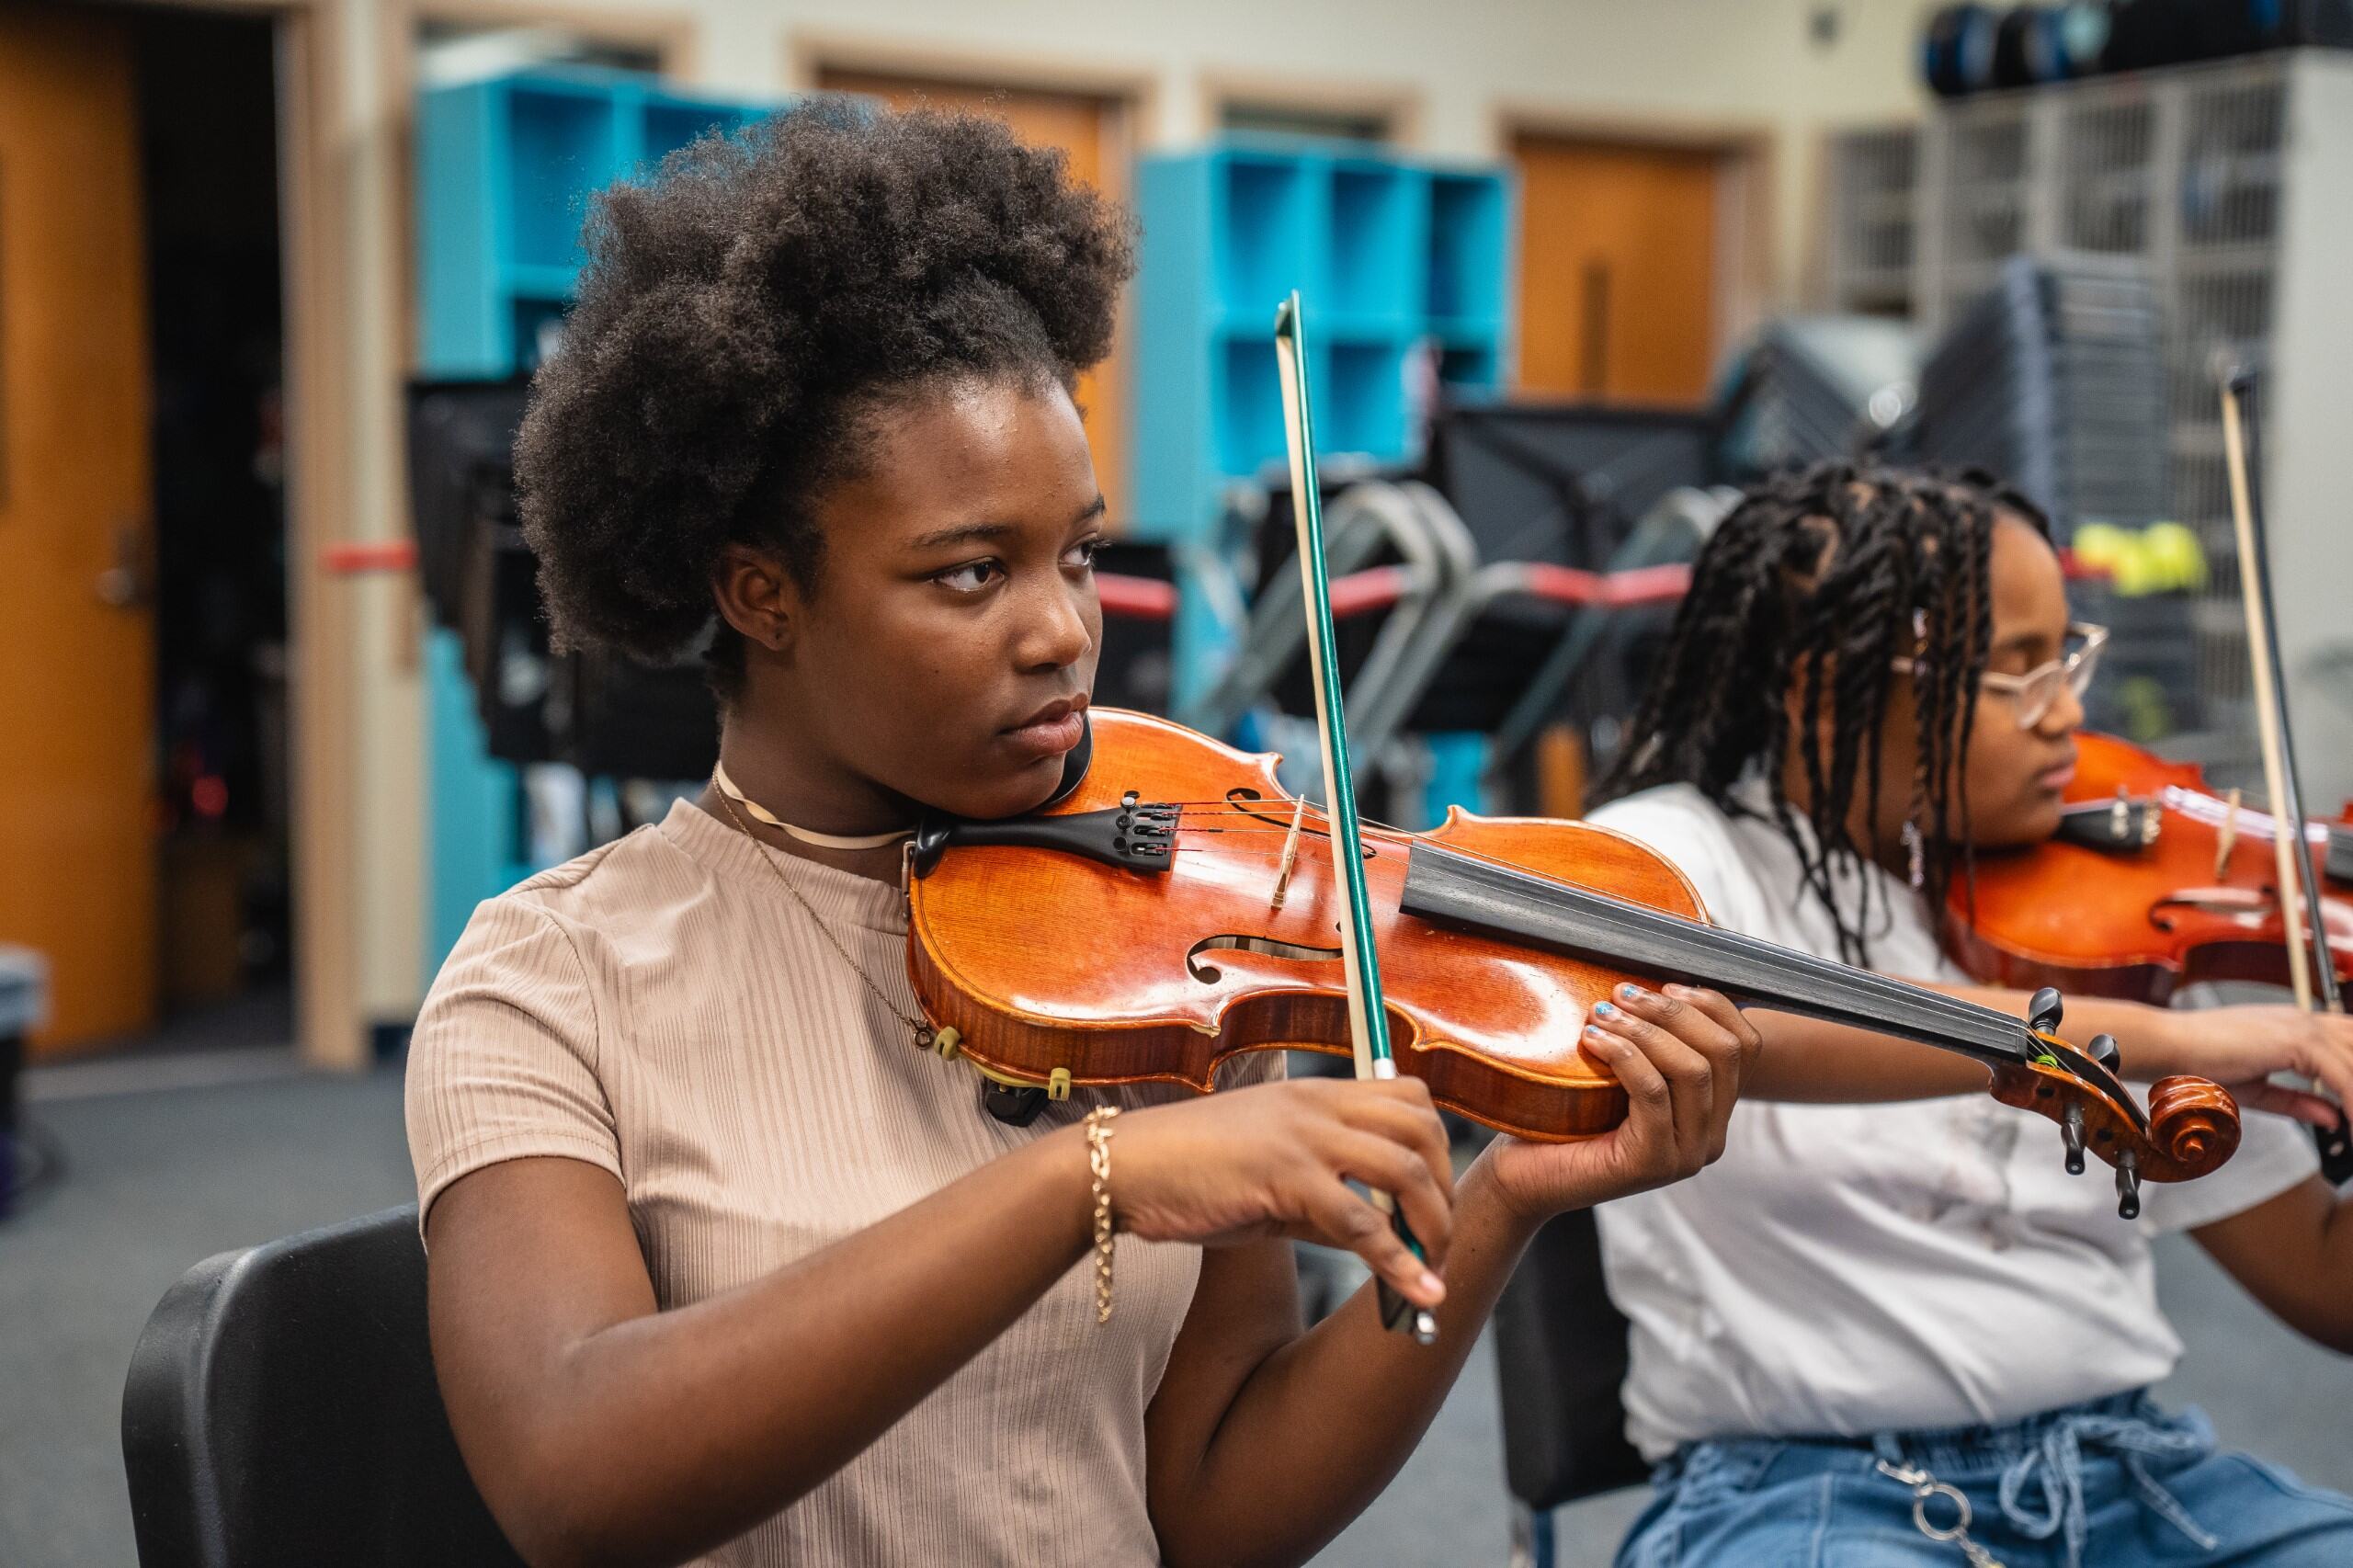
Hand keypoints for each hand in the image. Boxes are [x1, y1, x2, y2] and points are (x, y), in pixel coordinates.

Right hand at [1110, 1076, 1454, 1311]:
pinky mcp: (1284, 1175)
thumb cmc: (1190, 1172)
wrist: (1126, 1168)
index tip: (1437, 1196)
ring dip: (1433, 1226)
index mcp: (1316, 1094)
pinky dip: (1398, 1261)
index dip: (1439, 1146)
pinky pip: (1361, 1221)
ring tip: (1433, 1270)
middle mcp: (1318, 1104)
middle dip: (1446, 1189)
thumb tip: (1383, 1239)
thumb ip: (1328, 1197)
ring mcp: (1303, 1135)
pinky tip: (1415, 1291)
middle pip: (1422, 1130)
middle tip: (1440, 1241)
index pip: (1409, 1097)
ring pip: (1405, 1170)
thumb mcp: (1272, 1175)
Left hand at [1479, 983, 1759, 1223]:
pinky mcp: (1653, 1163)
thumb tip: (1655, 977)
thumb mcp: (1619, 1068)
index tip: (1663, 985)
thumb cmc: (1566, 1117)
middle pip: (1724, 1052)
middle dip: (1673, 1011)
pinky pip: (1653, 1092)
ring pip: (1692, 1070)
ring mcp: (1686, 1154)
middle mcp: (1710, 1137)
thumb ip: (1651, 1037)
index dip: (1711, 1004)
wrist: (1525, 1175)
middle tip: (1623, 993)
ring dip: (1645, 1029)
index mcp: (1712, 1111)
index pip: (1745, 1045)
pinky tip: (1592, 1039)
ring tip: (1601, 1013)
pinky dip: (1624, 1054)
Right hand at [2157, 1003, 2352, 1129]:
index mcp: (2293, 1024)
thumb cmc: (2197, 1061)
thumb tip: (2333, 1117)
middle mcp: (2302, 1019)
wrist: (2169, 1046)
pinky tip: (2350, 1125)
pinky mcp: (2298, 1041)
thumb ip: (2298, 1101)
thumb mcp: (2258, 1089)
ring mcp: (2302, 1027)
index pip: (2348, 1039)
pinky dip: (2351, 1102)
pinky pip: (2343, 1077)